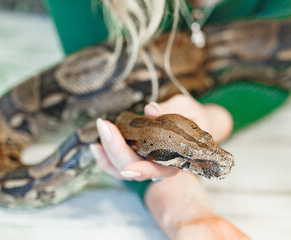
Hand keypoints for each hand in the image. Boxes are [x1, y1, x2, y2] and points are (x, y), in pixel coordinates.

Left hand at [89, 94, 232, 180]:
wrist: (194, 122)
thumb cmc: (193, 116)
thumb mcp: (187, 108)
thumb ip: (171, 109)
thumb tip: (150, 108)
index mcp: (177, 158)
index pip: (158, 170)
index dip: (143, 171)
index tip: (127, 168)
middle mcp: (160, 165)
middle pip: (133, 168)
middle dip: (116, 149)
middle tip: (104, 125)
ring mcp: (146, 163)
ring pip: (122, 169)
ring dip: (106, 154)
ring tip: (98, 134)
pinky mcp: (136, 158)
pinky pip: (117, 165)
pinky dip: (104, 158)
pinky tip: (95, 146)